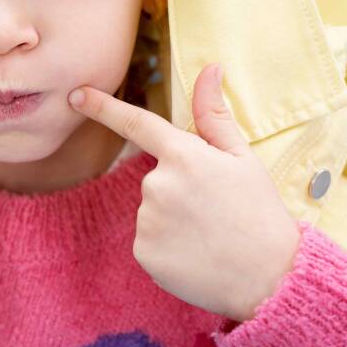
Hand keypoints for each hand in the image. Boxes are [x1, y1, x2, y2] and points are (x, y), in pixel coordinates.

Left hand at [67, 63, 301, 322]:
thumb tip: (210, 69)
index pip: (136, 123)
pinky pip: (148, 239)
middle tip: (213, 210)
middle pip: (155, 177)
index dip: (102, 107)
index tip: (75, 95)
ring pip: (152, 209)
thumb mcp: (242, 157)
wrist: (270, 277)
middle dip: (178, 188)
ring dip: (173, 218)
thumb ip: (214, 114)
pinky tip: (195, 253)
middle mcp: (158, 184)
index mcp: (183, 155)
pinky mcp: (143, 252)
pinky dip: (167, 245)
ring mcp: (148, 220)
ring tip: (208, 234)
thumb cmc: (258, 211)